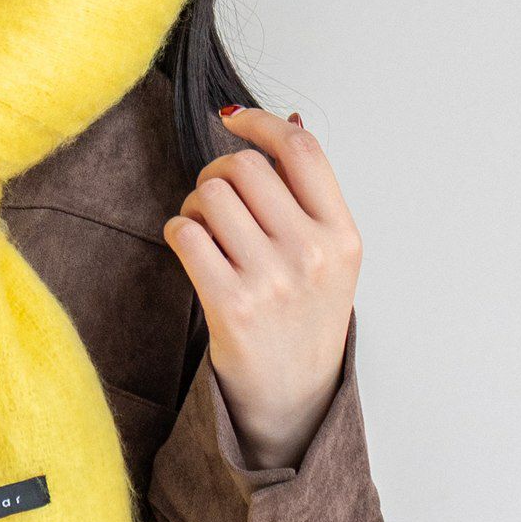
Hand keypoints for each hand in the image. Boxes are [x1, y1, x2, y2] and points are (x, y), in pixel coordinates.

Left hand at [162, 107, 361, 469]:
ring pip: (212, 196)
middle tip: (211, 198)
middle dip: (216, 173)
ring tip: (201, 229)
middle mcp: (312, 253)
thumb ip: (311, 200)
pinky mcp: (231, 306)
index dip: (259, 123)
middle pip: (245, 169)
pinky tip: (188, 247)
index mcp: (342, 235)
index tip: (231, 120)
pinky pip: (187, 235)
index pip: (301, 149)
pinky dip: (178, 231)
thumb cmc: (304, 325)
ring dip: (194, 204)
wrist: (292, 402)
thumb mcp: (332, 260)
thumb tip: (284, 122)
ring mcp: (272, 280)